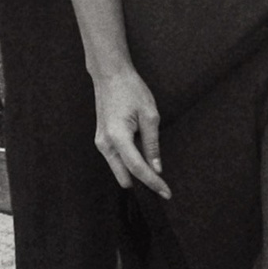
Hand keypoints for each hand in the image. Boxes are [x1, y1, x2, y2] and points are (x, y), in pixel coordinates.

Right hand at [92, 67, 168, 196]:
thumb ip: (152, 145)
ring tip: (150, 156)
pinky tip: (140, 149)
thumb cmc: (131, 90)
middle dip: (142, 182)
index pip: (137, 169)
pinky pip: (116, 159)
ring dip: (135, 170)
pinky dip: (129, 161)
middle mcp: (105, 144)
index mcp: (118, 137)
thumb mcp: (150, 116)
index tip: (166, 193)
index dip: (153, 183)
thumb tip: (156, 168)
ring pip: (120, 170)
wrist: (110, 75)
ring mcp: (100, 143)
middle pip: (124, 177)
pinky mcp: (101, 140)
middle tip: (162, 183)